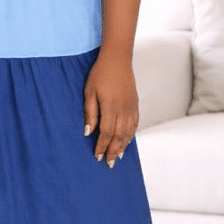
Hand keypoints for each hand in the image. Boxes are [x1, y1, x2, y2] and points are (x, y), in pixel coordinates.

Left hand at [83, 52, 138, 166]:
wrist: (118, 59)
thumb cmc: (100, 74)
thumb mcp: (89, 92)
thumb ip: (90, 113)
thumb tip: (88, 132)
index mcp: (110, 107)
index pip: (106, 133)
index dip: (102, 146)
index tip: (97, 156)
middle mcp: (123, 109)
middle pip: (119, 136)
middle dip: (113, 151)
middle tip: (109, 164)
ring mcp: (131, 107)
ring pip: (128, 132)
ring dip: (123, 146)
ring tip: (118, 157)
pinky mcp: (135, 104)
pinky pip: (135, 124)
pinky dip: (131, 135)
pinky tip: (127, 141)